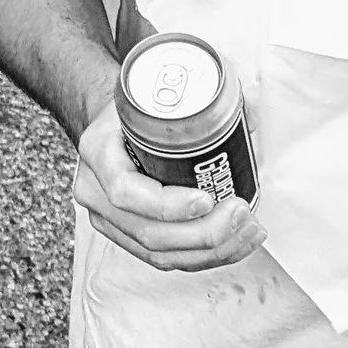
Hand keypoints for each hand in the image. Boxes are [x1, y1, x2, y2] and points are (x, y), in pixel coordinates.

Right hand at [74, 89, 265, 273]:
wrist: (114, 121)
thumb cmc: (138, 104)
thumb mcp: (159, 89)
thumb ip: (204, 96)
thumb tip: (252, 112)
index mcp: (98, 150)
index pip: (125, 191)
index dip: (168, 205)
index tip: (207, 199)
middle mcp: (95, 191)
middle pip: (148, 232)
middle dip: (203, 233)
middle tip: (242, 214)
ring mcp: (107, 219)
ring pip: (158, 253)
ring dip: (210, 250)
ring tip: (249, 231)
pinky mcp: (125, 236)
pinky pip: (163, 258)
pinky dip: (203, 257)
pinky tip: (235, 245)